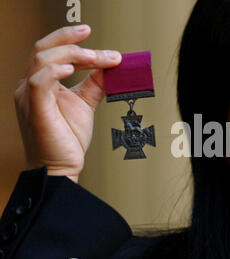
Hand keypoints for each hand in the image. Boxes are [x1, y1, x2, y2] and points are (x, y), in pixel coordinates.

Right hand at [14, 25, 121, 182]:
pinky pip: (38, 82)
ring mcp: (29, 97)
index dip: (71, 40)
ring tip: (95, 57)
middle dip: (71, 40)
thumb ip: (96, 83)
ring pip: (42, 59)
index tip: (92, 33)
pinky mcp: (35, 109)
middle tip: (93, 37)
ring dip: (72, 54)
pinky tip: (72, 69)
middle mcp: (31, 86)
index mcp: (41, 82)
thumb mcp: (86, 103)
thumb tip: (112, 66)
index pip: (52, 51)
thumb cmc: (67, 138)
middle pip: (44, 48)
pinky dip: (54, 71)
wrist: (61, 167)